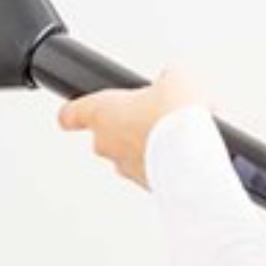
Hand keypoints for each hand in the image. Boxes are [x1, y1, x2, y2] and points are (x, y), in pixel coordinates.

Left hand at [56, 64, 206, 189]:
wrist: (195, 158)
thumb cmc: (174, 118)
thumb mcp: (174, 80)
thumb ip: (165, 80)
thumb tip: (172, 82)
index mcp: (102, 113)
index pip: (70, 114)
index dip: (74, 111)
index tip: (74, 111)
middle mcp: (107, 144)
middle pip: (106, 134)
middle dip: (129, 124)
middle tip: (152, 115)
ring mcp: (125, 168)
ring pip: (130, 154)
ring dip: (148, 145)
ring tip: (176, 135)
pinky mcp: (146, 185)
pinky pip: (152, 170)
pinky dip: (166, 162)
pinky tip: (187, 151)